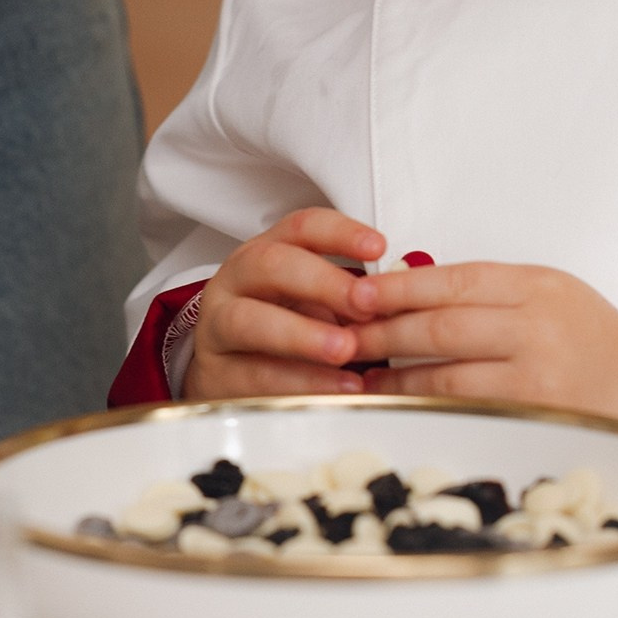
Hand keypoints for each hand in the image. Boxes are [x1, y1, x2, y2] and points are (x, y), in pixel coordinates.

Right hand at [185, 209, 391, 398]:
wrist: (226, 373)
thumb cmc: (278, 330)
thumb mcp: (312, 304)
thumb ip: (351, 300)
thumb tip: (401, 302)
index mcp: (265, 254)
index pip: (300, 228)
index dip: (339, 233)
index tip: (378, 248)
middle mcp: (236, 282)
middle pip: (269, 264)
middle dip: (322, 283)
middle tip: (363, 304)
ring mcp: (217, 326)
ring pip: (249, 321)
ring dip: (302, 335)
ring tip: (345, 351)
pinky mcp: (215, 373)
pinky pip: (251, 376)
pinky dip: (297, 382)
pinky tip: (333, 388)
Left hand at [350, 261, 617, 417]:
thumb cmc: (590, 338)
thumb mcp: (547, 292)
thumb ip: (485, 289)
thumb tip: (402, 285)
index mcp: (537, 287)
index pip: (452, 282)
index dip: (397, 289)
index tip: (356, 293)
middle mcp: (537, 331)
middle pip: (440, 328)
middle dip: (381, 332)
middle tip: (339, 334)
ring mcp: (536, 382)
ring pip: (445, 378)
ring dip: (392, 378)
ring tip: (355, 375)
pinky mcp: (533, 423)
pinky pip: (463, 415)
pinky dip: (423, 410)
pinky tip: (394, 407)